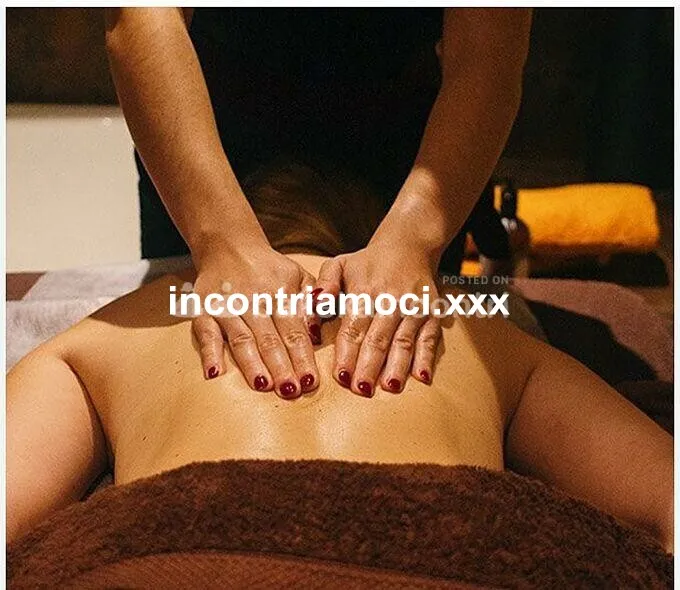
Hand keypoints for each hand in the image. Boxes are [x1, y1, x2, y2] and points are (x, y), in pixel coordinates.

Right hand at [192, 243, 320, 398]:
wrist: (229, 245)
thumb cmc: (270, 270)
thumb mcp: (299, 276)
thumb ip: (313, 303)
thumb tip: (317, 334)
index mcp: (280, 293)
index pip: (294, 330)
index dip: (303, 356)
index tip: (311, 380)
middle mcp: (254, 299)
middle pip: (269, 337)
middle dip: (281, 365)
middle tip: (291, 391)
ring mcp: (227, 305)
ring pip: (241, 337)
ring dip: (252, 363)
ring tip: (263, 385)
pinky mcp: (203, 309)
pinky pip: (205, 332)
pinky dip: (209, 352)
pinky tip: (214, 373)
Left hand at [313, 239, 441, 396]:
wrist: (408, 245)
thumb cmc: (367, 263)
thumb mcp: (339, 264)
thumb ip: (324, 284)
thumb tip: (316, 302)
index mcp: (365, 291)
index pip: (354, 327)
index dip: (347, 353)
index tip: (341, 376)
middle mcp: (391, 300)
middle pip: (379, 338)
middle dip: (369, 365)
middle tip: (361, 389)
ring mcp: (414, 308)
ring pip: (404, 340)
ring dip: (397, 366)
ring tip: (389, 388)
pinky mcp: (432, 313)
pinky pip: (430, 338)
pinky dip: (426, 358)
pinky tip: (422, 378)